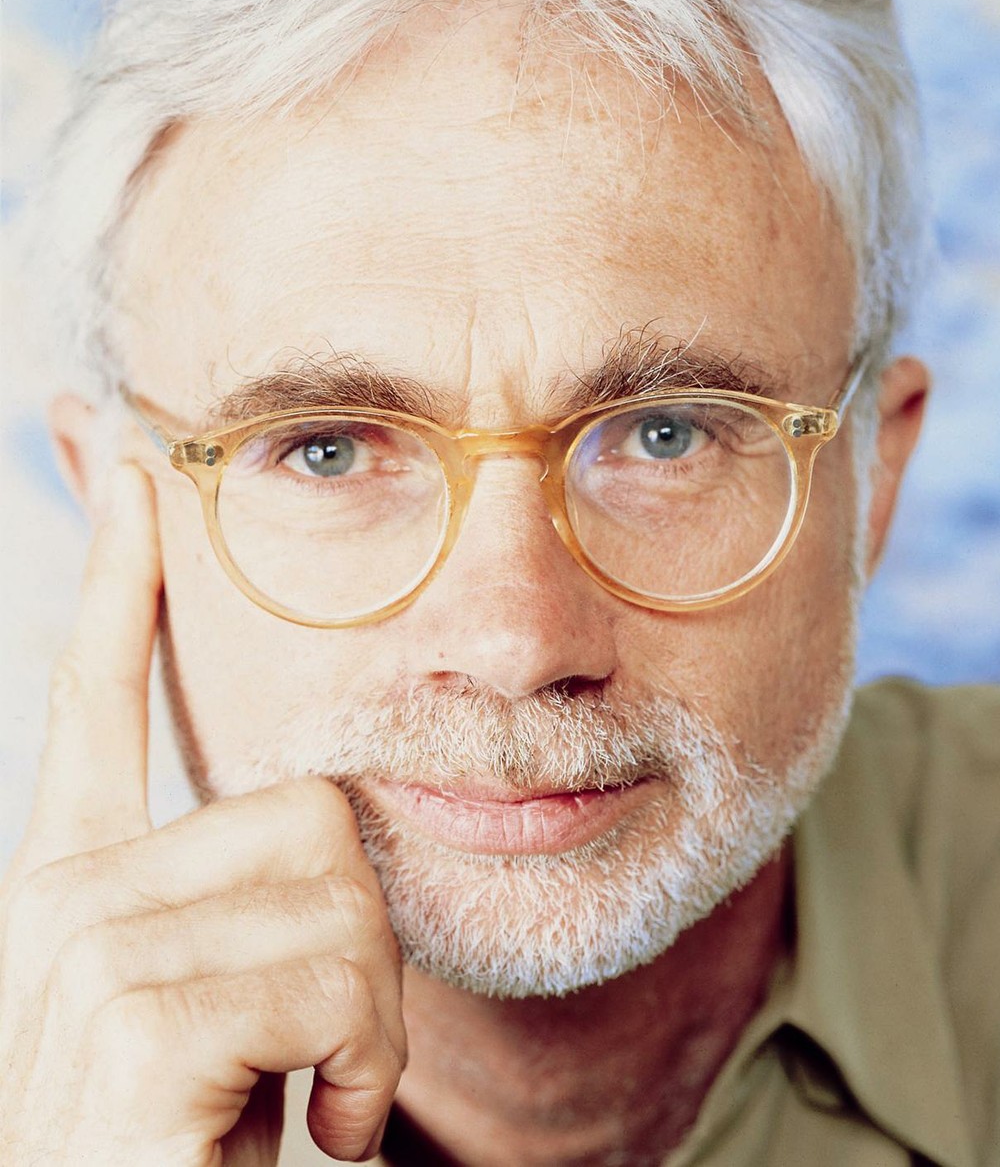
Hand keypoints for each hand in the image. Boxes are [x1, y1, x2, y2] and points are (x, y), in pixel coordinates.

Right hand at [0, 464, 404, 1164]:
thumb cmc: (206, 1156)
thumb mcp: (236, 1018)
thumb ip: (247, 904)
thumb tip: (311, 817)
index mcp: (79, 891)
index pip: (97, 699)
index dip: (124, 583)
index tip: (137, 476)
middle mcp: (57, 902)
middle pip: (310, 807)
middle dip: (360, 940)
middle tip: (316, 1053)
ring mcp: (79, 953)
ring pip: (338, 885)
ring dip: (368, 1016)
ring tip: (301, 1100)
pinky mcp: (127, 1019)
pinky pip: (329, 977)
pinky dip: (358, 1068)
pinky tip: (300, 1139)